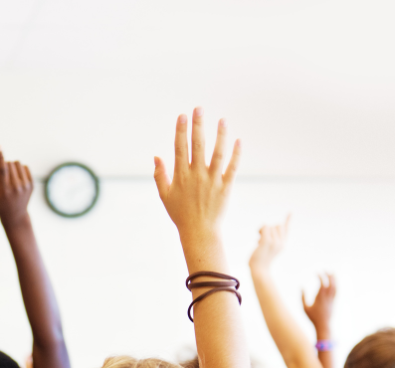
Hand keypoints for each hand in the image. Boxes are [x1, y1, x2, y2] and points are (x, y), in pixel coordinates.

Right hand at [0, 148, 32, 225]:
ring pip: (18, 163)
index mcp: (5, 190)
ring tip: (8, 175)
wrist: (15, 215)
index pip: (3, 170)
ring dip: (11, 165)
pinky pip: (25, 167)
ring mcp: (26, 186)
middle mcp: (17, 187)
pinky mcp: (32, 184)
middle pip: (9, 164)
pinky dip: (19, 169)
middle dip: (3, 164)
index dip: (0, 157)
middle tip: (0, 173)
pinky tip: (16, 177)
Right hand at [153, 109, 239, 247]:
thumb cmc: (180, 214)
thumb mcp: (165, 196)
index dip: (181, 131)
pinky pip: (233, 167)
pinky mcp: (226, 186)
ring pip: (218, 153)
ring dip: (220, 135)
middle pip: (198, 145)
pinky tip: (238, 139)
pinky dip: (236, 153)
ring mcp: (212, 180)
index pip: (180, 148)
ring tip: (222, 119)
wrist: (199, 232)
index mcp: (181, 176)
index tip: (183, 115)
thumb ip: (160, 176)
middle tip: (199, 109)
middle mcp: (196, 175)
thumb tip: (156, 157)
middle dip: (198, 125)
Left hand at [249, 216, 290, 273]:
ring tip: (259, 241)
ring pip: (270, 226)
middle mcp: (281, 242)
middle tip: (261, 236)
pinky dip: (260, 231)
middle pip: (277, 225)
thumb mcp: (265, 248)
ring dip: (262, 230)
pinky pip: (265, 227)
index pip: (286, 229)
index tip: (290, 212)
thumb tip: (264, 228)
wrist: (259, 270)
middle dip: (269, 228)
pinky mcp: (267, 241)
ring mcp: (275, 242)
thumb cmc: (260, 260)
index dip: (287, 220)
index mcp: (282, 244)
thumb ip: (268, 239)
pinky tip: (258, 241)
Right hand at [302, 273, 336, 335]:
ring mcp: (331, 300)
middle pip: (330, 284)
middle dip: (329, 276)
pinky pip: (336, 291)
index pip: (323, 284)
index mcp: (320, 298)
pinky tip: (334, 281)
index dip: (321, 277)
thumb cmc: (313, 317)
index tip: (317, 272)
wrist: (323, 325)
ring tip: (332, 272)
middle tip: (326, 269)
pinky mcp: (333, 302)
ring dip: (334, 279)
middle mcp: (327, 298)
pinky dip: (336, 285)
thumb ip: (302, 297)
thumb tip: (301, 287)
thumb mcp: (305, 308)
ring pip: (335, 287)